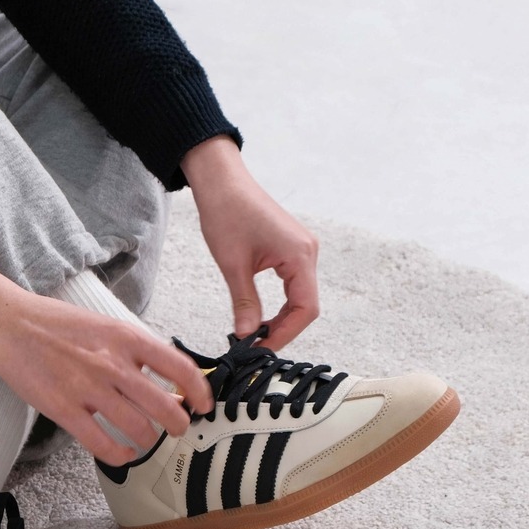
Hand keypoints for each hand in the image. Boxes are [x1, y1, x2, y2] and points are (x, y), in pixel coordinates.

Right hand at [0, 250, 213, 464]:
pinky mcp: (63, 409)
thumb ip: (136, 353)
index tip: (203, 404)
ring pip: (137, 429)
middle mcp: (112, 363)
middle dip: (178, 424)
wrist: (10, 323)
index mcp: (126, 337)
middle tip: (177, 429)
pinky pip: (102, 444)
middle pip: (163, 406)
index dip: (199, 391)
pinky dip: (119, 456)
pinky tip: (122, 455)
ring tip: (146, 440)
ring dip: (148, 441)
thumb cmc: (59, 325)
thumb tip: (168, 384)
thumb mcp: (107, 326)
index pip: (179, 366)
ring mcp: (87, 388)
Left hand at [182, 136, 319, 351]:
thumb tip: (247, 334)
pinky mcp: (291, 249)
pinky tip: (261, 314)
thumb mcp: (233, 264)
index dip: (286, 333)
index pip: (306, 308)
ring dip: (282, 317)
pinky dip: (280, 303)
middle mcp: (307, 252)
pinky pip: (293, 284)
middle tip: (256, 345)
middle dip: (283, 328)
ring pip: (300, 296)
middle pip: (307, 305)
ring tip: (256, 333)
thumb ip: (244, 303)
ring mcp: (301, 249)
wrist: (221, 181)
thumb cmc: (227, 212)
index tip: (262, 347)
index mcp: (299, 255)